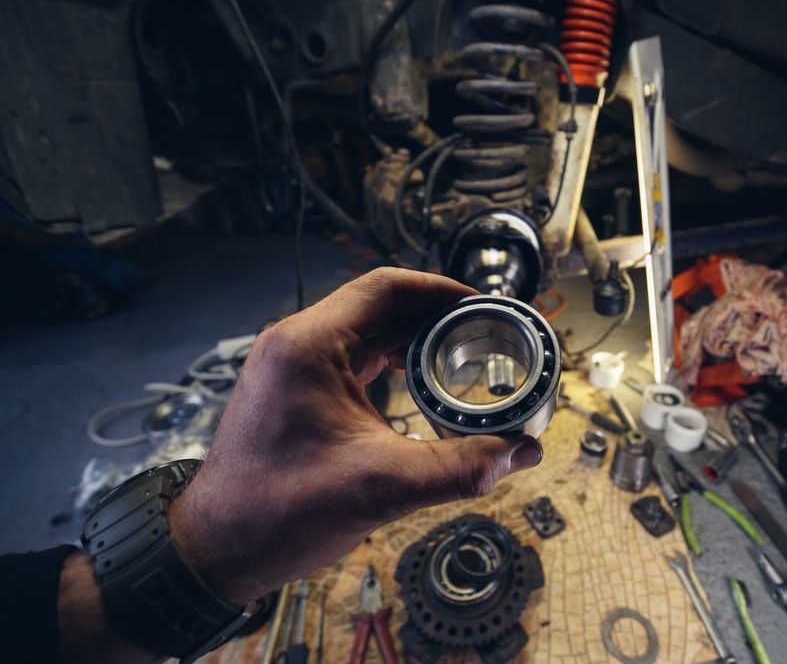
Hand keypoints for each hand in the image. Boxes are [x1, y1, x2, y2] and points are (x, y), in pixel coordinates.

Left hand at [169, 268, 543, 604]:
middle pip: (379, 305)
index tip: (482, 302)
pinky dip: (392, 359)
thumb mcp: (380, 487)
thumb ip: (459, 467)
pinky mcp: (295, 390)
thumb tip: (520, 452)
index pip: (385, 288)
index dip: (441, 290)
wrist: (214, 549)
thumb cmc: (274, 514)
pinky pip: (353, 357)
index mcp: (309, 347)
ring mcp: (292, 367)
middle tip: (485, 329)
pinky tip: (423, 377)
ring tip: (464, 349)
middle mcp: (296, 345)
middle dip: (436, 314)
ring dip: (415, 336)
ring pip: (366, 330)